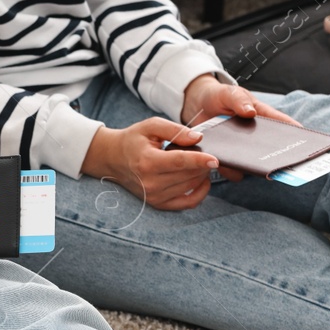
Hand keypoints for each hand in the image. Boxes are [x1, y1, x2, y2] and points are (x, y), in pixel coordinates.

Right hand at [80, 117, 218, 210]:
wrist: (114, 159)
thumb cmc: (133, 140)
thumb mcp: (151, 126)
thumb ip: (175, 129)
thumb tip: (198, 138)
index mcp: (147, 162)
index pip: (179, 162)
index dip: (199, 161)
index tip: (215, 159)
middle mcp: (150, 182)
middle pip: (188, 174)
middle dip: (201, 163)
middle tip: (199, 151)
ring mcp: (155, 196)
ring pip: (191, 186)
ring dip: (201, 173)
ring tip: (196, 162)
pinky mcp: (159, 203)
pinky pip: (188, 203)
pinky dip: (201, 192)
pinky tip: (202, 180)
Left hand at [178, 75, 301, 182]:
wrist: (197, 106)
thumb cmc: (219, 96)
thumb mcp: (229, 93)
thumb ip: (239, 100)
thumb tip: (250, 112)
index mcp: (262, 116)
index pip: (283, 124)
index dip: (295, 133)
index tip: (307, 142)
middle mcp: (256, 135)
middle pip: (272, 149)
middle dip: (278, 157)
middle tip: (282, 163)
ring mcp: (243, 148)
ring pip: (253, 163)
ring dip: (252, 167)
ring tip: (249, 167)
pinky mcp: (228, 157)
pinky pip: (232, 169)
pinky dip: (229, 169)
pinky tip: (222, 165)